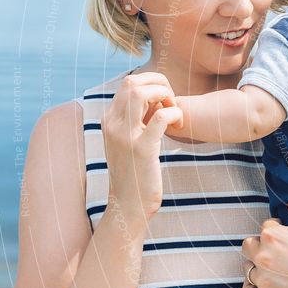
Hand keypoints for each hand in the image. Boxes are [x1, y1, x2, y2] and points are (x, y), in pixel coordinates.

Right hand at [102, 72, 183, 220]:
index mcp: (109, 120)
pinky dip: (175, 113)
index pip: (128, 83)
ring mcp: (125, 136)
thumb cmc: (135, 174)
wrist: (128, 206)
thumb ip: (133, 121)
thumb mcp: (127, 142)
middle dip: (160, 84)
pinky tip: (178, 127)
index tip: (165, 102)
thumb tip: (152, 101)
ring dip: (166, 96)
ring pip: (142, 93)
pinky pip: (161, 117)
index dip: (152, 84)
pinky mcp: (142, 149)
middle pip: (133, 82)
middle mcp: (113, 124)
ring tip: (175, 114)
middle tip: (172, 104)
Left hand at [240, 201, 287, 287]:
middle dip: (262, 244)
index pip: (266, 226)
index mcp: (275, 235)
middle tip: (281, 250)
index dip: (278, 228)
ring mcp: (264, 280)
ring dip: (258, 265)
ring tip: (277, 267)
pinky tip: (265, 283)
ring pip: (248, 268)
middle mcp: (264, 257)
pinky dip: (252, 287)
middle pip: (249, 245)